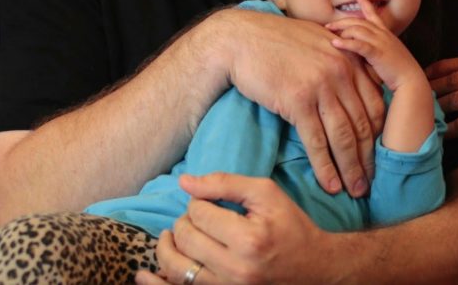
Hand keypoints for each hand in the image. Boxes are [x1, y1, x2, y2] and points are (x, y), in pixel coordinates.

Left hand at [136, 173, 337, 284]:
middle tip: (198, 218)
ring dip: (168, 247)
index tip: (212, 204)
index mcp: (248, 239)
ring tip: (174, 236)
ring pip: (176, 268)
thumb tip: (185, 182)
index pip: (199, 213)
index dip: (199, 202)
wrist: (314, 268)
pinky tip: (144, 275)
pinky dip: (157, 282)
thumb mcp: (266, 194)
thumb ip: (225, 183)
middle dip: (185, 222)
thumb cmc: (291, 226)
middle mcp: (235, 269)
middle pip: (185, 239)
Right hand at [213, 8, 384, 195]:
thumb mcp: (319, 41)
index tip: (376, 155)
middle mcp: (342, 72)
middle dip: (368, 158)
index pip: (375, 105)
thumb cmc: (277, 40)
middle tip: (370, 182)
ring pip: (343, 136)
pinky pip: (316, 141)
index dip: (378, 136)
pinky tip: (331, 185)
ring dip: (351, 168)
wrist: (242, 38)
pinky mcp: (298, 100)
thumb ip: (342, 60)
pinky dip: (325, 167)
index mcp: (351, 59)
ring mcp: (321, 86)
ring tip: (355, 190)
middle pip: (362, 125)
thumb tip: (356, 81)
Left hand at [325, 0, 425, 92]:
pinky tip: (335, 43)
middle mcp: (383, 35)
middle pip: (359, 21)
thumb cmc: (397, 71)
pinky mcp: (377, 53)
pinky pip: (358, 44)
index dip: (366, 2)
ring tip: (329, 33)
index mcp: (386, 34)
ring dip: (342, 30)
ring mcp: (381, 42)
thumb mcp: (387, 54)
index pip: (374, 14)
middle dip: (342, 21)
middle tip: (328, 24)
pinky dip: (345, 43)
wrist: (410, 81)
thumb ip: (375, 48)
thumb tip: (360, 49)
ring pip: (358, 29)